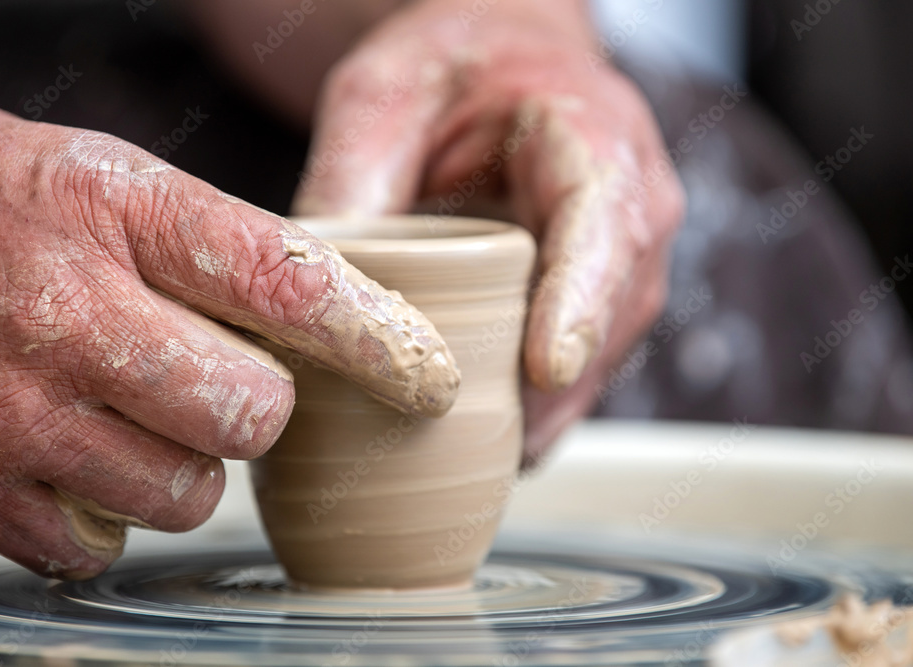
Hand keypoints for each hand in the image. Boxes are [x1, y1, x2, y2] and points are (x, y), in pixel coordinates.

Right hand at [0, 89, 457, 577]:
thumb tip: (334, 318)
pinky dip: (109, 510)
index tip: (426, 374)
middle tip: (224, 379)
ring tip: (136, 411)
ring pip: (187, 494)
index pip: (289, 284)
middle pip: (252, 416)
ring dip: (186, 463)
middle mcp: (67, 316)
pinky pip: (102, 544)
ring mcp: (14, 413)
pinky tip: (78, 452)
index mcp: (117, 215)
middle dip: (260, 408)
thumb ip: (216, 246)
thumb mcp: (108, 181)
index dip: (377, 338)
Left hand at [293, 0, 683, 462]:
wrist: (502, 67)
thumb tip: (319, 287)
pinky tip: (477, 445)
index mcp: (592, 135)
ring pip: (600, 358)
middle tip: (472, 448)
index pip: (604, 223)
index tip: (546, 369)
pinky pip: (580, 370)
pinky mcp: (599, 303)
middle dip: (549, 388)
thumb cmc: (450, 67)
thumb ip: (354, 172)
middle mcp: (632, 206)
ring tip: (466, 463)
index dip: (580, 300)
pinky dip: (532, 410)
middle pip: (610, 313)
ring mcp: (623, 263)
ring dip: (540, 413)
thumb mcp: (383, 91)